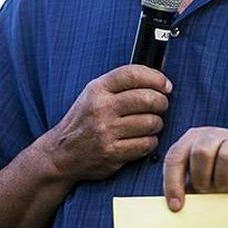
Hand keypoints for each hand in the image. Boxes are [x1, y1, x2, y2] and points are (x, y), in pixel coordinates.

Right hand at [43, 65, 170, 182]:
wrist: (62, 154)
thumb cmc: (84, 121)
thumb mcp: (94, 94)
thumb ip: (122, 84)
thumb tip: (159, 74)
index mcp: (97, 90)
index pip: (133, 74)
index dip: (156, 78)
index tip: (165, 85)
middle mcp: (101, 109)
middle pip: (148, 98)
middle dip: (161, 102)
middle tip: (161, 106)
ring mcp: (106, 132)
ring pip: (151, 122)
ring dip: (157, 124)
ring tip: (150, 124)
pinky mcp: (112, 153)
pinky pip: (146, 144)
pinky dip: (150, 142)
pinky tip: (143, 139)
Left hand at [162, 127, 227, 210]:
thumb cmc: (220, 176)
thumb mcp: (199, 179)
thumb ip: (186, 188)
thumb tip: (174, 208)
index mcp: (192, 140)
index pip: (175, 157)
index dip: (173, 183)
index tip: (177, 207)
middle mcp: (213, 135)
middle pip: (202, 151)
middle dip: (203, 178)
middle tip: (208, 191)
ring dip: (225, 181)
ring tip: (226, 188)